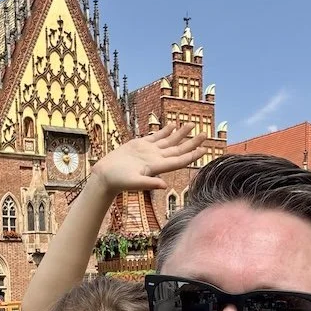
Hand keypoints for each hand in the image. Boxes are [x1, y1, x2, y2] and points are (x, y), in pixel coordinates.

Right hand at [91, 123, 207, 196]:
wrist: (105, 175)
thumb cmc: (118, 180)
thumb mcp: (134, 182)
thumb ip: (149, 182)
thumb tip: (163, 185)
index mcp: (157, 167)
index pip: (179, 160)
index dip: (192, 155)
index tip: (204, 149)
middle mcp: (156, 159)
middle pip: (178, 149)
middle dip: (191, 142)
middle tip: (204, 134)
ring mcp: (149, 151)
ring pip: (169, 141)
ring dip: (180, 134)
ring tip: (191, 125)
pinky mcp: (140, 145)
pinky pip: (156, 137)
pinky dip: (165, 131)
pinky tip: (172, 125)